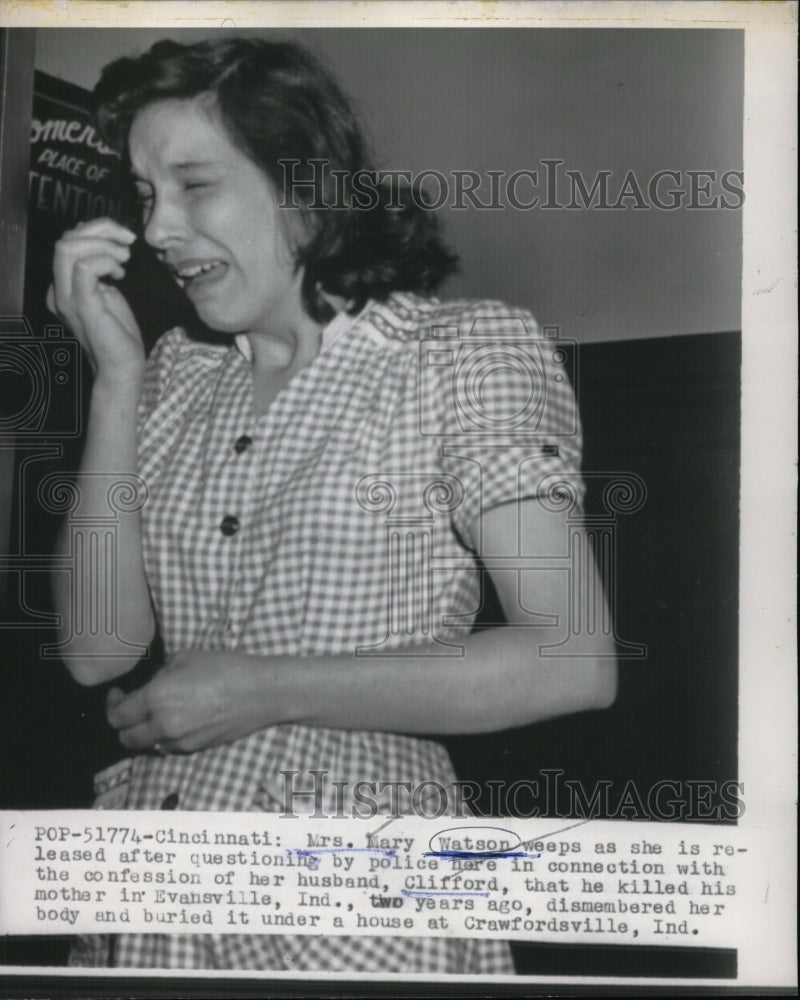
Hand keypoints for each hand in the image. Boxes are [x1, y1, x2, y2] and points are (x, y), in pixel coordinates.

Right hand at [47, 217, 144, 383]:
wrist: (122, 366)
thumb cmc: (119, 332)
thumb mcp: (106, 289)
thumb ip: (97, 266)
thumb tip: (97, 237)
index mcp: (62, 285)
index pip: (67, 242)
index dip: (95, 230)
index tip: (123, 241)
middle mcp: (58, 290)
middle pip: (65, 239)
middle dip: (100, 229)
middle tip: (127, 240)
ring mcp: (67, 299)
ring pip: (68, 247)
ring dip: (104, 243)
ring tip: (125, 258)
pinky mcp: (83, 306)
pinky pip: (86, 268)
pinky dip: (106, 260)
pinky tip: (120, 273)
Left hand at [106, 650, 280, 753]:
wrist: (260, 692)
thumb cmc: (225, 667)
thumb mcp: (185, 658)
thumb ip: (160, 673)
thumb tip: (153, 683)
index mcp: (156, 698)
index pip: (117, 715)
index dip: (112, 704)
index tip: (117, 694)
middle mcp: (163, 725)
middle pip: (126, 738)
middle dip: (123, 724)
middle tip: (131, 707)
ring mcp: (179, 741)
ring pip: (147, 746)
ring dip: (144, 733)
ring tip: (155, 715)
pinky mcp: (195, 749)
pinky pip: (168, 747)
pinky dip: (165, 737)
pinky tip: (177, 721)